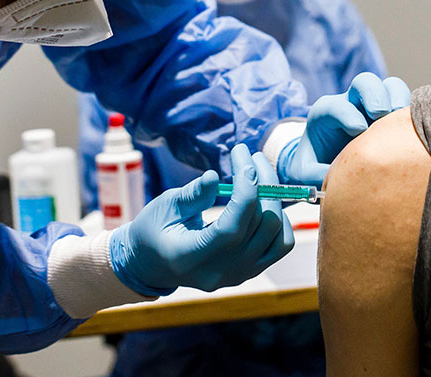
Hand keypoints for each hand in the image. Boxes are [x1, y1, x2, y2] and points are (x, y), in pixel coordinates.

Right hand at [109, 144, 292, 294]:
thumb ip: (192, 195)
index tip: (244, 155)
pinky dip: (280, 220)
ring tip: (259, 175)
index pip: (232, 227)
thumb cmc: (153, 230)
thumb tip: (215, 177)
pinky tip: (265, 200)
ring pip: (276, 235)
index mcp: (191, 258)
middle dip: (262, 183)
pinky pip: (280, 246)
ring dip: (274, 200)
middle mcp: (220, 272)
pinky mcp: (249, 271)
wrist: (150, 264)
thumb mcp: (164, 207)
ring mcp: (238, 275)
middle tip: (252, 156)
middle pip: (260, 227)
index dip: (245, 189)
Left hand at [280, 72, 410, 186]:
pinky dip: (414, 114)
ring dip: (398, 100)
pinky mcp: (393, 116)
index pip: (336, 105)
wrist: (328, 164)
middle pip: (365, 82)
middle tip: (380, 114)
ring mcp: (375, 107)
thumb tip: (334, 179)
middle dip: (374, 95)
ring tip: (400, 121)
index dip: (347, 114)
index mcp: (326, 113)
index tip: (357, 130)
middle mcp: (352, 103)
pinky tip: (415, 131)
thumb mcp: (304, 173)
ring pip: (391, 88)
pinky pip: (408, 105)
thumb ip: (314, 175)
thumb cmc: (314, 165)